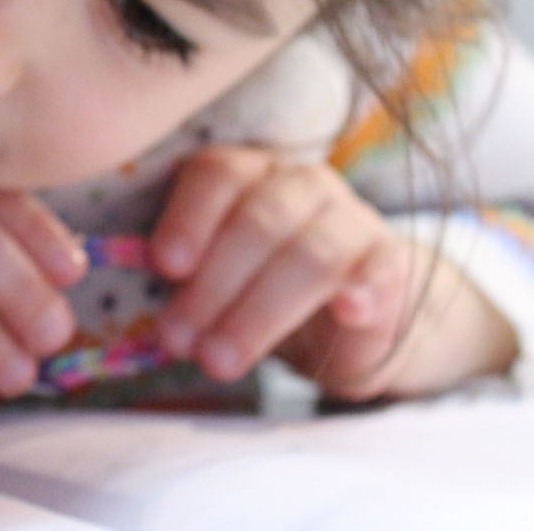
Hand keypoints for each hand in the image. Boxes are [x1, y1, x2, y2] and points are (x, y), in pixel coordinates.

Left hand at [148, 145, 415, 394]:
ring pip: (310, 253)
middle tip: (179, 340)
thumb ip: (182, 278)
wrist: (345, 313)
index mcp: (247, 173)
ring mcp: (350, 218)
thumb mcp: (213, 278)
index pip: (218, 174)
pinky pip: (380, 269)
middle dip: (213, 286)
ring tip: (221, 360)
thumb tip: (143, 292)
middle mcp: (300, 183)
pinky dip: (363, 289)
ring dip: (260, 312)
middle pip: (258, 222)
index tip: (164, 266)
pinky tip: (348, 311)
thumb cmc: (258, 287)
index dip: (189, 218)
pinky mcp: (390, 261)